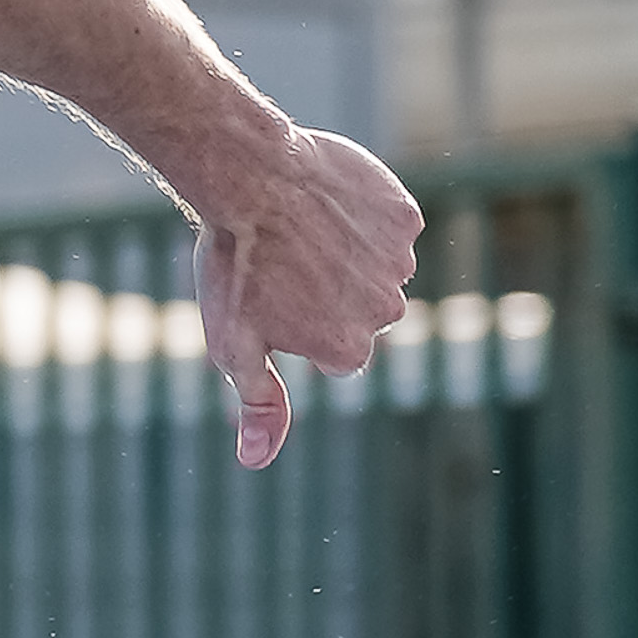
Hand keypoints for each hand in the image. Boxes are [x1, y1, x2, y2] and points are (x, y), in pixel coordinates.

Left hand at [195, 129, 422, 471]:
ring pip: (376, 268)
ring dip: (346, 255)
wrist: (248, 177)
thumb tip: (257, 460)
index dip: (299, 326)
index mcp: (349, 350)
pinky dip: (363, 216)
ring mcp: (400, 261)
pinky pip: (388, 224)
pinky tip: (325, 204)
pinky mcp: (404, 215)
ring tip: (301, 233)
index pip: (335, 352)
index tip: (272, 299)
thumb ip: (258, 403)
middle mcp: (385, 311)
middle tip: (284, 264)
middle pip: (362, 312)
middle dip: (328, 294)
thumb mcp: (233, 345)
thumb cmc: (233, 267)